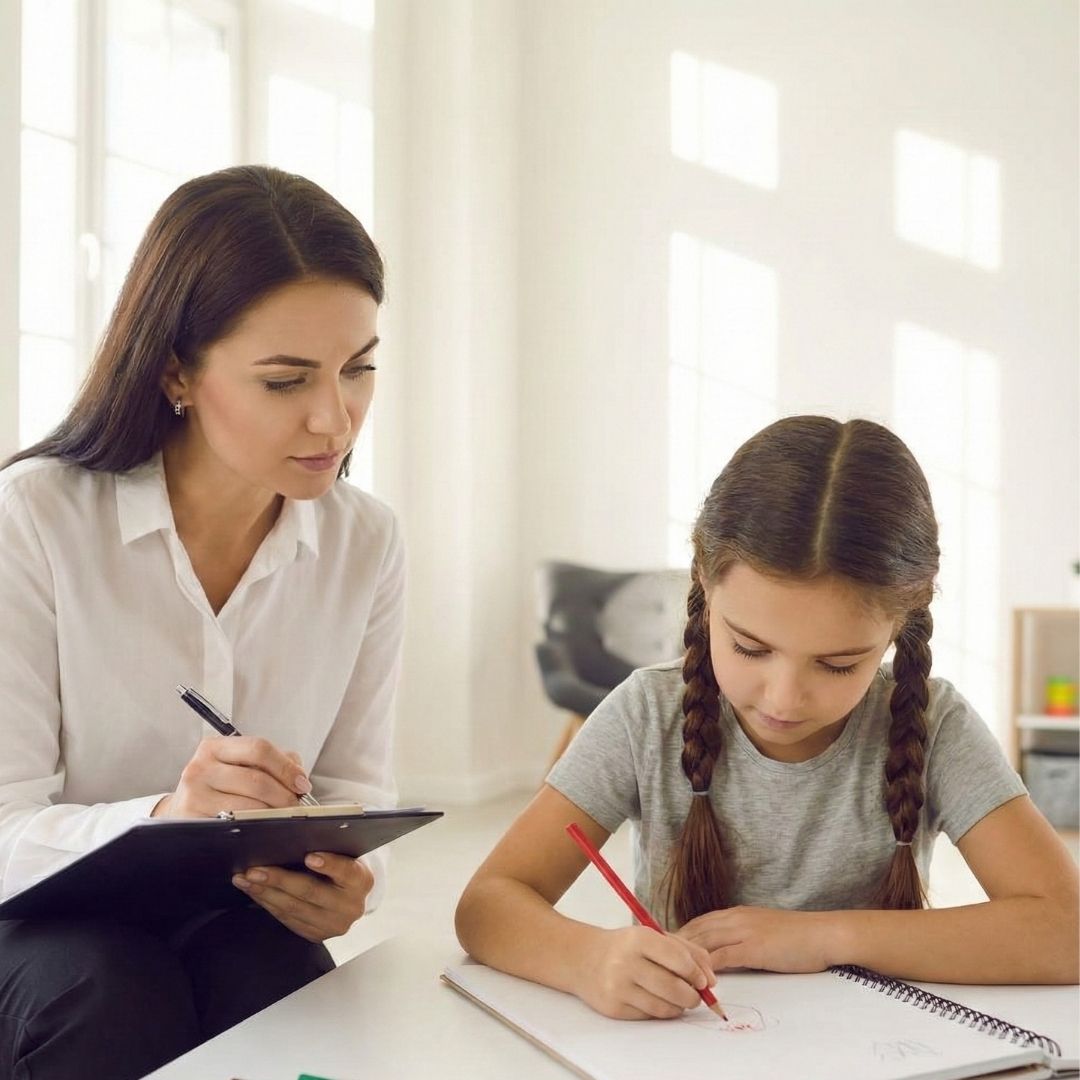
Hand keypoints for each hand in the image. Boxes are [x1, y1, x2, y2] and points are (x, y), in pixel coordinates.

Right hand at [152, 737, 311, 817]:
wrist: (181, 810)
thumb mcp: (238, 765)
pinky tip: (263, 828)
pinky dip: (254, 828)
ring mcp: (193, 795)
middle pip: (256, 780)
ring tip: (283, 816)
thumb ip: (272, 761)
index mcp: (214, 747)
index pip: (259, 749)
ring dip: (273, 813)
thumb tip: (298, 773)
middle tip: (296, 805)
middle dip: (284, 795)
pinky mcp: (192, 820)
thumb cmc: (218, 786)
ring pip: (248, 806)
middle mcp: (200, 768)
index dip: (286, 767)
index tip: (302, 783)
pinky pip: (233, 825)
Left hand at [232, 852, 374, 941]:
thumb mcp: (345, 855)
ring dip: (265, 893)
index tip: (309, 856)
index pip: (346, 871)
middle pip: (311, 892)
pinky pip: (287, 920)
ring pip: (294, 909)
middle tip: (255, 870)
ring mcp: (333, 925)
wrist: (350, 898)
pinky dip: (268, 904)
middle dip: (279, 880)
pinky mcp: (317, 935)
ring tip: (245, 879)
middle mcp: (350, 906)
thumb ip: (329, 848)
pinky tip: (254, 892)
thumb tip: (294, 835)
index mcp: (361, 881)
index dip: (328, 864)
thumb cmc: (343, 867)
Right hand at [577, 925, 715, 1019]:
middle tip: (697, 995)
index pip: (678, 959)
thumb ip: (686, 951)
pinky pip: (649, 1016)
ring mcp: (618, 987)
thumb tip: (711, 979)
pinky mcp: (613, 1008)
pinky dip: (662, 1012)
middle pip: (673, 988)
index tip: (705, 980)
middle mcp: (626, 962)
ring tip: (680, 999)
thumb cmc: (625, 946)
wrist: (583, 958)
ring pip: (664, 1007)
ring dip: (680, 1007)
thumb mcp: (653, 937)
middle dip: (693, 996)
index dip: (697, 973)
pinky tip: (660, 1001)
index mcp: (639, 938)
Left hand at [676, 905, 835, 972]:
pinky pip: (724, 957)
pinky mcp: (754, 948)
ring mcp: (744, 931)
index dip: (680, 934)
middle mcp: (735, 918)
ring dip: (686, 956)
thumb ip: (741, 937)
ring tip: (669, 969)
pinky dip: (708, 968)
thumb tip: (723, 953)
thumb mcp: (762, 930)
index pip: (700, 922)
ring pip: (705, 942)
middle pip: (696, 930)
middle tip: (656, 958)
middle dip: (674, 944)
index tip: (663, 945)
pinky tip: (698, 979)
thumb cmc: (797, 935)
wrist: (822, 933)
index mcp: (736, 913)